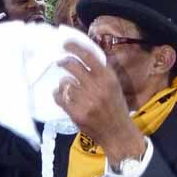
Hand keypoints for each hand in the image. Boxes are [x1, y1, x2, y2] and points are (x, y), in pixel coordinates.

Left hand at [54, 40, 145, 166]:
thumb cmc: (115, 107)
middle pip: (73, 66)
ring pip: (65, 83)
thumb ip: (101, 73)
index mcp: (108, 78)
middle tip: (60, 62)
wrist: (118, 133)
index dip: (75, 47)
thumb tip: (83, 56)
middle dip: (64, 62)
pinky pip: (60, 98)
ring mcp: (87, 101)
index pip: (89, 56)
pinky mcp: (77, 113)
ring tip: (67, 87)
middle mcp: (98, 87)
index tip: (66, 44)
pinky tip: (62, 97)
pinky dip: (58, 96)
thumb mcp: (114, 86)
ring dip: (63, 84)